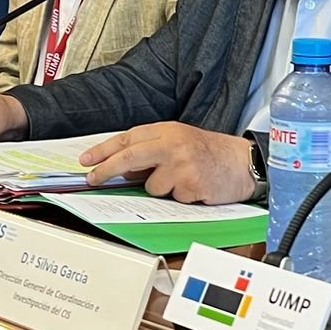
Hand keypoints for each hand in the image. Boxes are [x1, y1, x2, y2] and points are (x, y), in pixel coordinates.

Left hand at [78, 123, 253, 204]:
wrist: (244, 163)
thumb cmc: (211, 153)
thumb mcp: (179, 143)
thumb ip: (151, 151)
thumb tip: (122, 169)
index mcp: (168, 130)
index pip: (128, 138)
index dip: (103, 150)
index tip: (86, 161)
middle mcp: (173, 144)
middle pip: (129, 157)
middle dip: (106, 169)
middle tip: (92, 179)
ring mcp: (182, 164)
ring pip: (151, 186)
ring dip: (162, 189)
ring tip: (183, 181)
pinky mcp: (191, 184)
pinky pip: (172, 198)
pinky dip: (181, 197)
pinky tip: (196, 187)